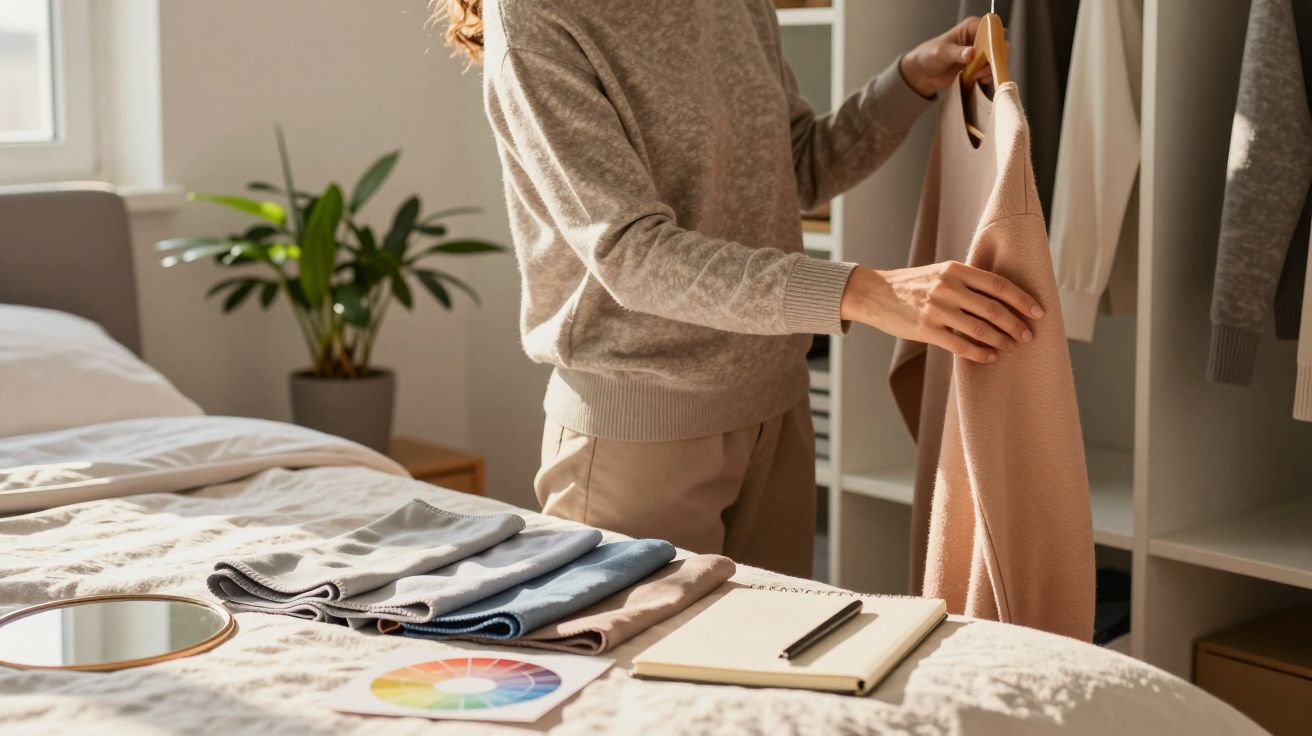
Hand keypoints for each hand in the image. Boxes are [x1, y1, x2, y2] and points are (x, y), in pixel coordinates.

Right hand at [840, 261, 1044, 363]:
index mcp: (955, 269)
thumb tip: (1002, 296)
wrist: (875, 294)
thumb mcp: (940, 272)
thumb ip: (966, 280)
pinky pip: (960, 345)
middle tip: (1028, 335)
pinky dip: (980, 353)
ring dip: (1001, 340)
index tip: (1038, 312)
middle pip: (993, 308)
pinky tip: (990, 357)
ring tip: (1011, 346)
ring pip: (980, 329)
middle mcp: (948, 287)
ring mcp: (937, 309)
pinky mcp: (926, 329)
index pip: (998, 284)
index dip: (1022, 299)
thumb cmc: (912, 284)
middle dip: (1015, 324)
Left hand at [898, 17, 996, 97]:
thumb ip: (957, 53)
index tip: (989, 55)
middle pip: (998, 46)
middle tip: (980, 69)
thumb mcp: (942, 52)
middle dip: (993, 59)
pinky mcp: (978, 66)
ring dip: (988, 70)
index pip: (991, 30)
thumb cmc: (929, 55)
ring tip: (974, 74)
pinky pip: (990, 71)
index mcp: (971, 27)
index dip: (994, 42)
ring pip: (996, 60)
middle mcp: (979, 38)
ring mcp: (980, 53)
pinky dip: (986, 77)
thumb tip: (971, 53)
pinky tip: (976, 79)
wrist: (923, 73)